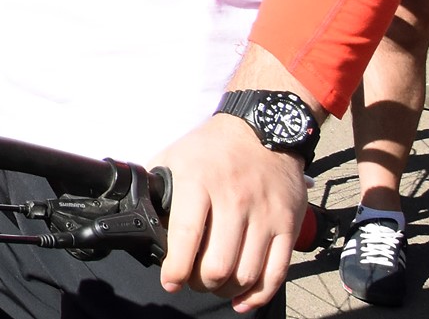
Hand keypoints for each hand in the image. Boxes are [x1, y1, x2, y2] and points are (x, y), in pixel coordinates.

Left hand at [152, 114, 305, 309]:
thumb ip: (157, 188)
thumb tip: (141, 215)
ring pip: (246, 273)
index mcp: (199, 182)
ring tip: (214, 285)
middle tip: (193, 280)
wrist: (263, 129)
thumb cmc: (211, 148)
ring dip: (226, 290)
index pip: (186, 236)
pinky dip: (258, 295)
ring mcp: (264, 215)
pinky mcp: (288, 225)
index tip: (170, 280)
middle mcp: (234, 200)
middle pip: (218, 264)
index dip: (176, 268)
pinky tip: (242, 299)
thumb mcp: (174, 156)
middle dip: (200, 283)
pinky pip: (276, 273)